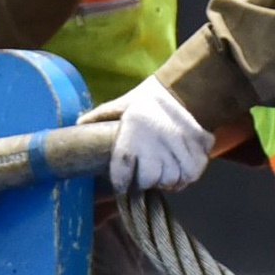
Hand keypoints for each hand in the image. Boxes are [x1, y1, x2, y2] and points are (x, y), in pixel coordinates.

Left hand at [109, 76, 211, 192]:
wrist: (186, 90)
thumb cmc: (148, 100)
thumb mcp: (122, 104)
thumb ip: (100, 116)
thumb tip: (77, 124)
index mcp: (132, 134)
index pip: (121, 173)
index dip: (120, 183)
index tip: (122, 184)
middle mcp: (155, 145)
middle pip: (148, 181)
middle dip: (146, 180)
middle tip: (146, 171)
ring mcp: (178, 152)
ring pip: (170, 182)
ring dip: (166, 179)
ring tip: (163, 167)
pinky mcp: (197, 156)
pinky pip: (188, 179)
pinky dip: (184, 177)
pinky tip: (178, 166)